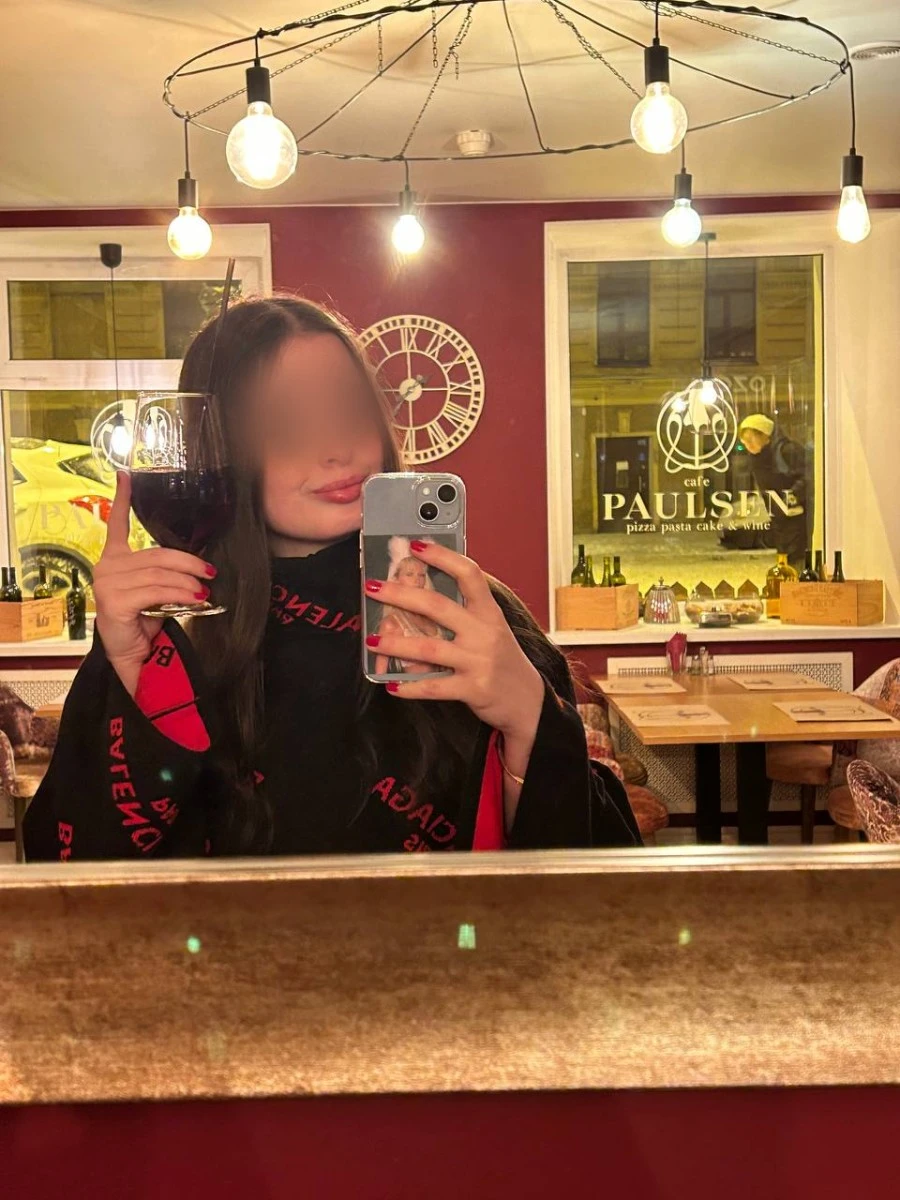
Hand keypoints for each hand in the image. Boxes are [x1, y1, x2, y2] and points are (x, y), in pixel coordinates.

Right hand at [94, 472, 215, 693]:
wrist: (135, 657)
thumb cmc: (146, 623)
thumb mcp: (156, 591)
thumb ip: (164, 572)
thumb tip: (198, 563)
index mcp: (114, 560)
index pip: (116, 525)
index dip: (122, 499)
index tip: (126, 475)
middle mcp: (106, 567)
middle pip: (156, 554)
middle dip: (188, 562)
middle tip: (210, 572)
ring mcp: (108, 583)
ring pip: (159, 572)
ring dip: (188, 581)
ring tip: (205, 590)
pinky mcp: (115, 601)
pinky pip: (156, 590)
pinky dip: (180, 594)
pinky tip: (194, 599)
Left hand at [364, 541, 544, 744]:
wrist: (527, 701)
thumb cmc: (503, 659)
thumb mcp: (492, 629)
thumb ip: (466, 612)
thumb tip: (422, 591)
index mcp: (489, 612)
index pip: (469, 574)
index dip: (442, 556)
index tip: (416, 545)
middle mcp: (484, 632)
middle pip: (437, 607)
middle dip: (400, 595)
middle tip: (372, 587)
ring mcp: (478, 661)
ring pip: (429, 648)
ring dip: (395, 643)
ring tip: (372, 640)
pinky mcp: (473, 689)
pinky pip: (434, 687)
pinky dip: (409, 687)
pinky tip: (391, 684)